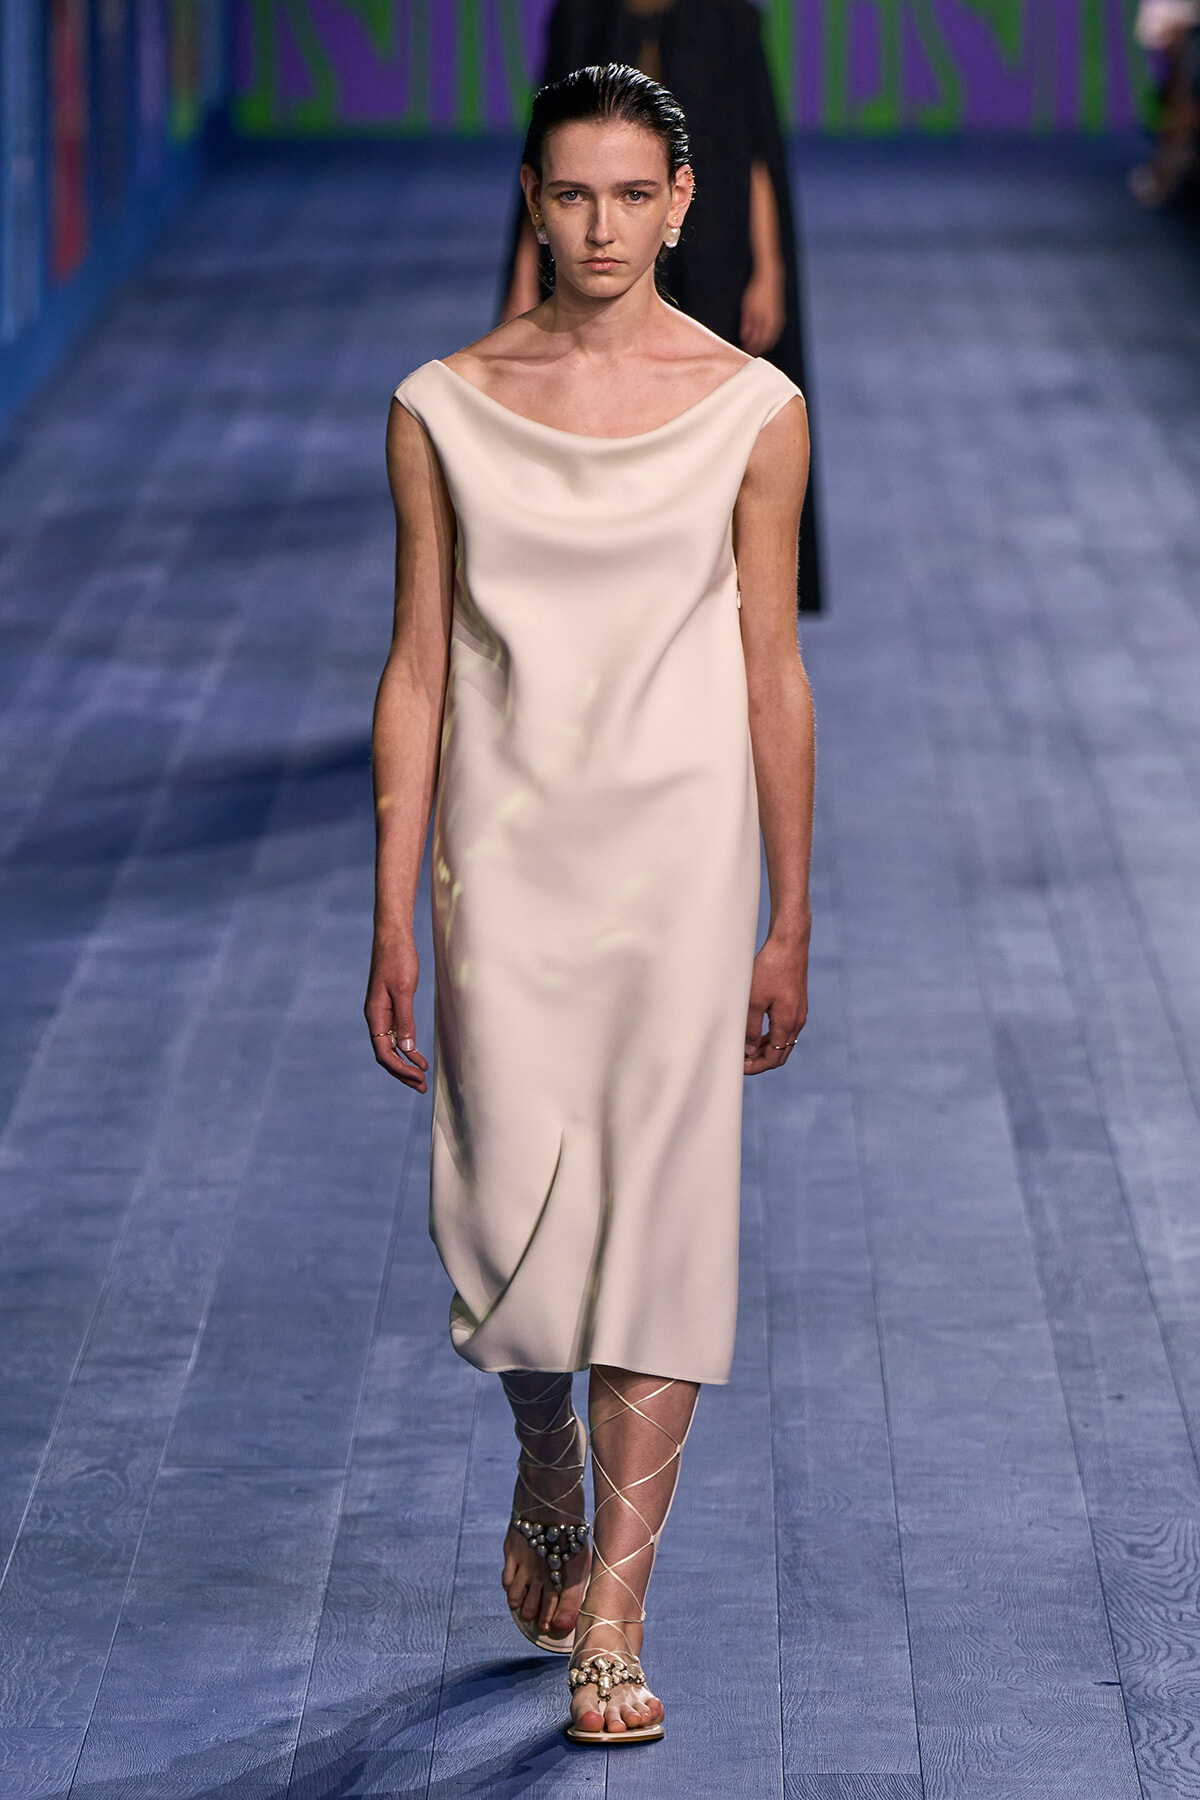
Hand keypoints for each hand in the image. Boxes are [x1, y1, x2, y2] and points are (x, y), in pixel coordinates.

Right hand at [365, 931, 428, 1092]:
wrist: (393, 936)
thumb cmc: (398, 959)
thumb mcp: (404, 990)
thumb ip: (405, 1020)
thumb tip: (406, 1049)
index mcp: (375, 1015)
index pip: (383, 1052)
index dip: (399, 1069)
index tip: (417, 1078)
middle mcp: (375, 1017)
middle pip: (385, 1054)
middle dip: (402, 1073)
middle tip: (421, 1087)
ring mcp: (381, 1012)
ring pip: (390, 1046)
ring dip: (404, 1063)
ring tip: (420, 1077)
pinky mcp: (390, 1006)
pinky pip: (394, 1034)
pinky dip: (406, 1048)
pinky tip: (416, 1055)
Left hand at [739, 268, 785, 356]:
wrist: (770, 279)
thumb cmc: (758, 291)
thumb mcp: (748, 308)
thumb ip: (747, 325)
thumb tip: (744, 338)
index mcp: (767, 323)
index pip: (758, 343)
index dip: (749, 348)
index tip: (742, 350)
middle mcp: (775, 324)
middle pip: (765, 344)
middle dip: (756, 349)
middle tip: (746, 350)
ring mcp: (779, 321)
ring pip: (771, 340)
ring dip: (762, 345)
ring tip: (753, 346)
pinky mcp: (780, 318)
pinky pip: (775, 334)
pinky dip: (768, 339)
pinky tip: (761, 338)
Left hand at [744, 925, 809, 1075]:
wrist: (789, 944)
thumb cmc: (770, 968)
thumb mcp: (753, 999)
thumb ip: (749, 1028)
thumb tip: (748, 1051)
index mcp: (787, 1024)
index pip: (773, 1058)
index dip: (755, 1067)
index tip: (738, 1067)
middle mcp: (797, 1021)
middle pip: (780, 1054)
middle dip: (760, 1061)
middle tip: (740, 1061)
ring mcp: (799, 1012)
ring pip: (782, 1042)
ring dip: (765, 1048)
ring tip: (744, 1048)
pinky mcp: (797, 1003)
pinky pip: (784, 1029)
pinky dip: (770, 1036)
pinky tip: (755, 1031)